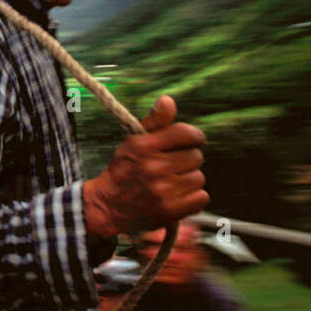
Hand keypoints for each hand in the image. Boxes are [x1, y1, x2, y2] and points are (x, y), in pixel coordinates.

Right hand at [84, 95, 208, 237]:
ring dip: (188, 180)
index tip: (187, 142)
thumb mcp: (134, 141)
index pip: (187, 133)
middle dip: (186, 160)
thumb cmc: (125, 169)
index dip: (193, 137)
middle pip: (196, 156)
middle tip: (169, 167)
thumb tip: (168, 100)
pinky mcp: (170, 210)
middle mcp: (153, 167)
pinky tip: (176, 197)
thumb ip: (154, 121)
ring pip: (198, 177)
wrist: (108, 206)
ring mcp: (162, 190)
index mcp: (143, 146)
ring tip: (169, 184)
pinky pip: (201, 197)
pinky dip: (192, 198)